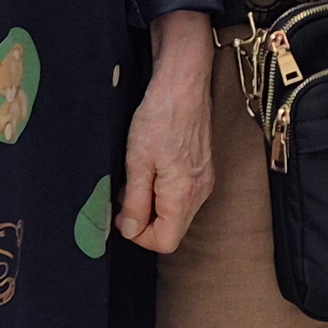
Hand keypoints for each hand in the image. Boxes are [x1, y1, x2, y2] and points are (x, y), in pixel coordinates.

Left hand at [119, 21, 216, 252]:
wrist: (183, 84)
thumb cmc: (160, 117)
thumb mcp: (137, 162)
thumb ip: (135, 202)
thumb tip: (130, 231)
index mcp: (184, 195)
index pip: (164, 242)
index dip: (139, 236)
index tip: (122, 216)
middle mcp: (200, 193)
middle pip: (172, 230)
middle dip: (145, 220)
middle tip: (125, 195)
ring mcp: (204, 181)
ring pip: (177, 213)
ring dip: (153, 205)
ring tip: (136, 178)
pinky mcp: (203, 169)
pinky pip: (183, 195)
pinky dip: (164, 192)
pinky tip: (152, 169)